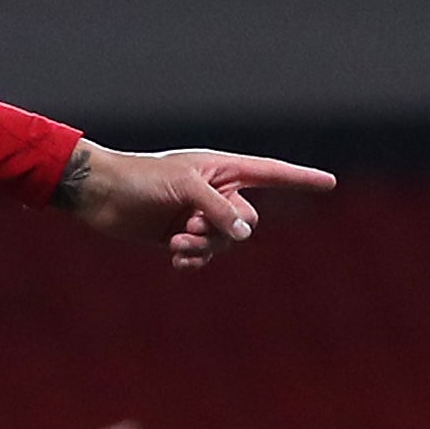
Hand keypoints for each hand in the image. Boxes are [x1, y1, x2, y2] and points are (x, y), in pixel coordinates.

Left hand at [60, 143, 335, 268]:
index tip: (329, 183)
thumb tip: (245, 233)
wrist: (100, 194)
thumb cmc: (141, 178)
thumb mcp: (185, 188)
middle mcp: (216, 191)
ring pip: (225, 242)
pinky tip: (177, 259)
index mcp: (223, 168)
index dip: (301, 179)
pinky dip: (194, 260)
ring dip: (205, 246)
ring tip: (178, 241)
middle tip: (190, 226)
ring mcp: (199, 215)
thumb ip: (218, 209)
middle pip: (246, 221)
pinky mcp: (181, 235)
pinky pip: (204, 256)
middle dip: (222, 230)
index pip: (272, 173)